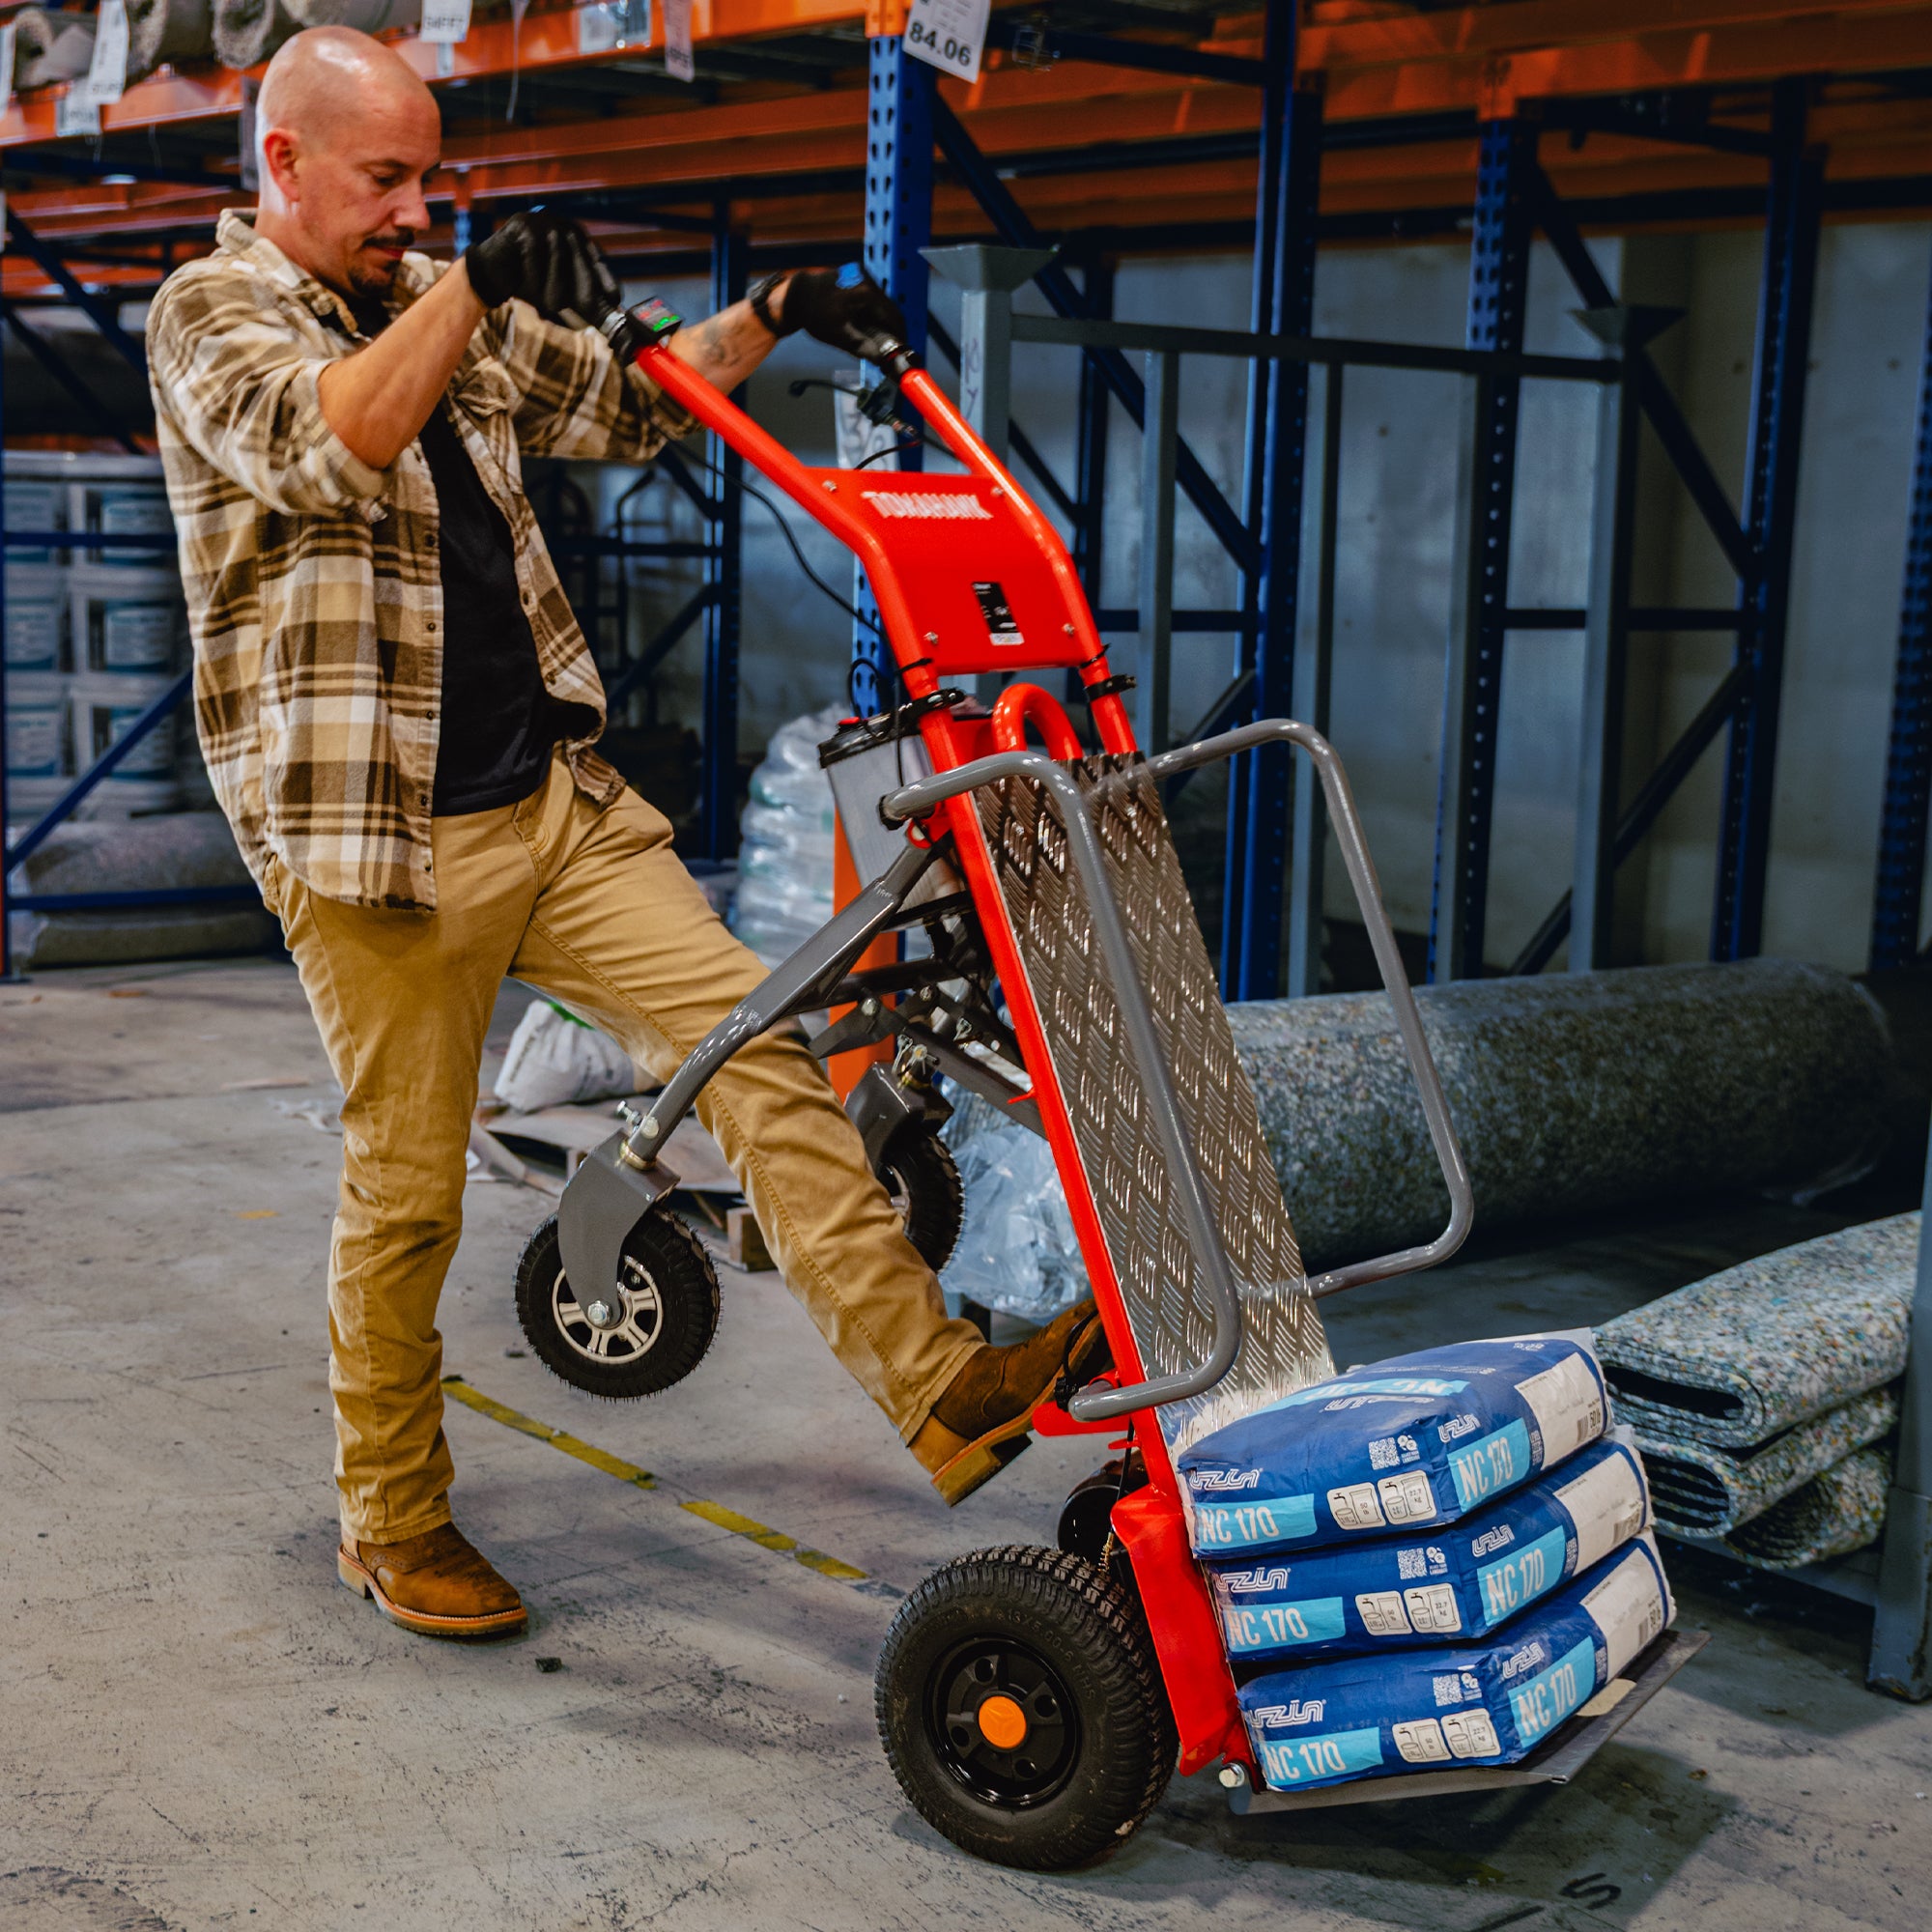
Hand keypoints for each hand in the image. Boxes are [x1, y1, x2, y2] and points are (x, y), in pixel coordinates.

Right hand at [464, 210, 624, 328]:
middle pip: (580, 255)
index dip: (605, 276)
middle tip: (590, 307)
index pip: (595, 255)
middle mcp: (561, 224)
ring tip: (554, 306)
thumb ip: (583, 293)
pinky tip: (534, 292)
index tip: (615, 298)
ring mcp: (542, 221)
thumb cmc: (529, 281)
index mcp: (574, 234)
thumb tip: (611, 307)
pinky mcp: (523, 225)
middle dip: (584, 284)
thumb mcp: (560, 288)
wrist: (492, 273)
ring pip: (557, 256)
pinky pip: (534, 253)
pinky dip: (534, 275)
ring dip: (555, 285)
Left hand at [768, 263, 908, 358]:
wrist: (797, 295)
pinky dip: (874, 311)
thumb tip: (883, 361)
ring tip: (881, 338)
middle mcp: (868, 279)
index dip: (901, 335)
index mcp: (866, 293)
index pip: (894, 316)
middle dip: (893, 328)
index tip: (902, 351)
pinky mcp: (857, 275)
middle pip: (890, 308)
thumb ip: (863, 347)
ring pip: (882, 302)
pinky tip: (869, 323)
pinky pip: (873, 296)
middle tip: (892, 347)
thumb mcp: (839, 336)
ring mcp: (862, 275)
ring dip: (884, 320)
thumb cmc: (814, 315)